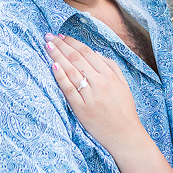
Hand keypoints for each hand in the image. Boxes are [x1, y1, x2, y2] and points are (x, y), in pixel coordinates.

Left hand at [44, 34, 144, 155]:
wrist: (125, 136)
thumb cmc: (124, 110)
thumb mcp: (123, 85)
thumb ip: (112, 66)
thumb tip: (96, 53)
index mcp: (110, 75)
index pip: (87, 53)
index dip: (73, 42)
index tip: (62, 36)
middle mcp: (100, 83)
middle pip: (76, 58)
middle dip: (61, 45)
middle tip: (49, 36)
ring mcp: (90, 96)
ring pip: (71, 71)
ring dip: (57, 56)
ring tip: (48, 46)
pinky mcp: (82, 109)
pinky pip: (68, 89)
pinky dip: (60, 77)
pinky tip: (53, 66)